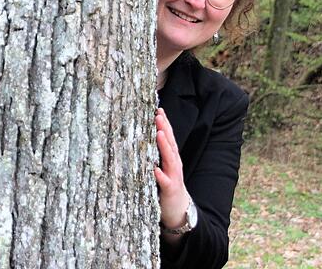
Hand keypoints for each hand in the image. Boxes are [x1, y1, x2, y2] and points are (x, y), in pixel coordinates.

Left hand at [154, 108, 189, 230]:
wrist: (178, 210)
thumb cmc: (166, 185)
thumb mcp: (162, 167)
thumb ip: (156, 153)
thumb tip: (144, 136)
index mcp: (171, 158)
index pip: (168, 138)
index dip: (164, 124)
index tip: (158, 110)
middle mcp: (174, 165)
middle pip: (170, 144)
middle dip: (165, 129)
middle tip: (158, 115)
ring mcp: (173, 177)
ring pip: (170, 159)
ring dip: (165, 146)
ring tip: (159, 134)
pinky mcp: (169, 190)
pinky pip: (164, 182)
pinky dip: (160, 175)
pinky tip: (154, 169)